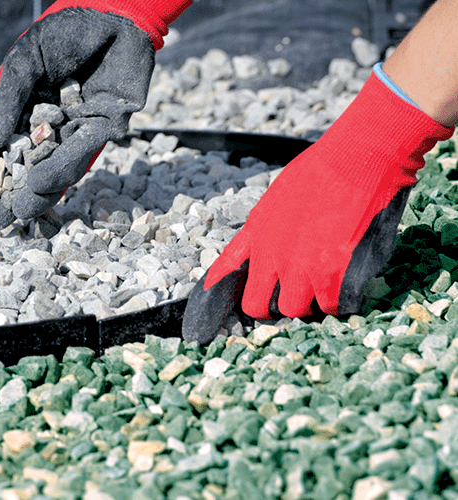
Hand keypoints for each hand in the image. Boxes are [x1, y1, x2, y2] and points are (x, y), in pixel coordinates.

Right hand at [0, 0, 190, 227]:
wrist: (113, 12)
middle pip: (29, 165)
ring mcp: (79, 128)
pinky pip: (84, 151)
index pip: (1, 143)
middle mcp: (51, 123)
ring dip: (39, 190)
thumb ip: (8, 101)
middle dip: (12, 193)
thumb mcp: (24, 62)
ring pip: (57, 166)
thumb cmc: (63, 33)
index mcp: (25, 108)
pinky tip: (43, 182)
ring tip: (19, 209)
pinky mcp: (108, 126)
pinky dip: (64, 167)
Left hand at [182, 73, 453, 344]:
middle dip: (273, 307)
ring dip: (310, 304)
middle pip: (260, 307)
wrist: (355, 161)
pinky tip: (347, 283)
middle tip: (291, 296)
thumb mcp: (268, 206)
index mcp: (254, 241)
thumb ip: (251, 239)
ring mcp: (304, 269)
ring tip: (323, 284)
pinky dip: (341, 301)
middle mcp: (273, 259)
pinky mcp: (337, 273)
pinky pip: (335, 307)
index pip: (224, 281)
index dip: (216, 307)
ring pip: (297, 310)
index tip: (203, 330)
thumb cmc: (315, 176)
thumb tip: (238, 264)